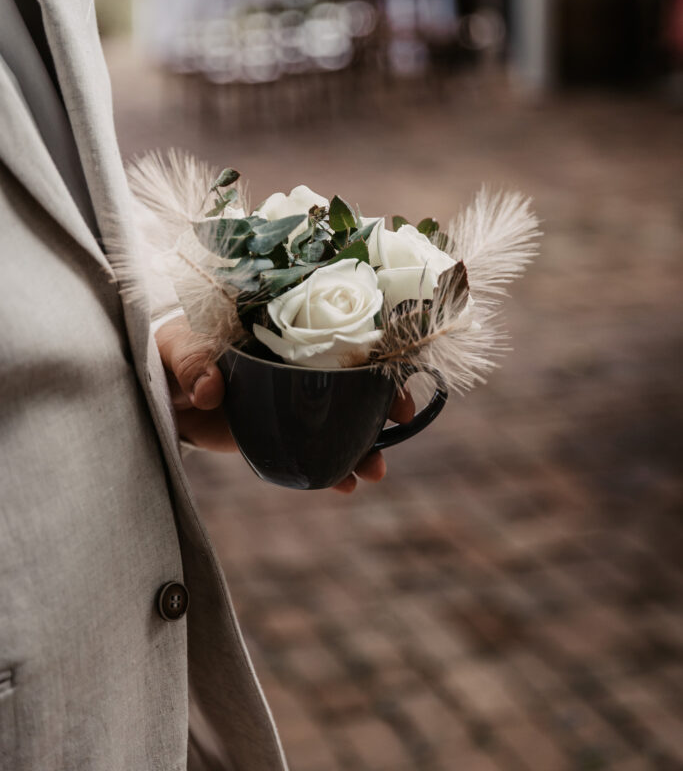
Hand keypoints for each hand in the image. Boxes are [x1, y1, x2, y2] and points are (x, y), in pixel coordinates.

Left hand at [154, 315, 414, 488]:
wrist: (157, 393)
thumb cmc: (169, 354)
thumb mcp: (176, 348)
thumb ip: (192, 362)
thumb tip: (211, 389)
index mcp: (282, 326)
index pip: (339, 331)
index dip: (371, 348)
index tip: (391, 367)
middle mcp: (298, 361)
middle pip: (354, 377)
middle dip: (383, 398)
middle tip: (402, 419)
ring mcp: (293, 400)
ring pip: (341, 418)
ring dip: (364, 443)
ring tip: (374, 472)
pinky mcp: (282, 432)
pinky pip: (316, 450)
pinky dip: (333, 469)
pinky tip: (344, 486)